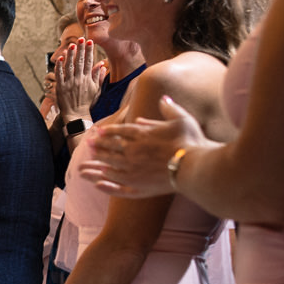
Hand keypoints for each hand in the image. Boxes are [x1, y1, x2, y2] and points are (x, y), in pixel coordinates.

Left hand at [53, 37, 104, 122]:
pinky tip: (60, 58)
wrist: (76, 115)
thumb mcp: (96, 90)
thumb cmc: (87, 102)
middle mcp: (79, 80)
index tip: (90, 42)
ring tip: (71, 45)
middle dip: (81, 49)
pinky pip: (59, 75)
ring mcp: (69, 83)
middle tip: (81, 38)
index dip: (89, 51)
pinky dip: (60, 66)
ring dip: (70, 55)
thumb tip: (102, 64)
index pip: (89, 62)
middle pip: (80, 62)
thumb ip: (98, 76)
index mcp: (88, 79)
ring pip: (70, 66)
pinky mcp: (60, 87)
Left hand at [78, 96, 209, 198]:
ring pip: (111, 163)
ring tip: (92, 158)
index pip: (120, 131)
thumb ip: (169, 108)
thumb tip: (162, 99)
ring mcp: (132, 168)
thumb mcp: (182, 119)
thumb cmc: (191, 141)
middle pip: (111, 147)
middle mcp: (133, 150)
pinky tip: (101, 179)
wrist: (194, 166)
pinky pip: (117, 182)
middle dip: (100, 145)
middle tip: (89, 144)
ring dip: (100, 160)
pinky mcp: (137, 184)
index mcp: (142, 134)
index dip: (108, 131)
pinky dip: (107, 179)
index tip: (99, 132)